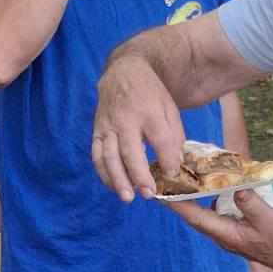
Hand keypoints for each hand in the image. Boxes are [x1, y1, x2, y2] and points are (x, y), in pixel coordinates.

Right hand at [93, 53, 185, 201]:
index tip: (172, 173)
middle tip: (148, 194)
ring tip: (128, 197)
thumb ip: (174, 136)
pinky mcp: (97, 130)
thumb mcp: (170, 109)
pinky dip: (103, 173)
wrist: (123, 74)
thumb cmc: (151, 96)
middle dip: (139, 174)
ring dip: (117, 179)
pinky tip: (114, 187)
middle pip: (130, 150)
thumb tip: (175, 165)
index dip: (166, 157)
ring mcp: (108, 125)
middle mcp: (126, 119)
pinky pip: (97, 155)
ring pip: (109, 155)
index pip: (159, 137)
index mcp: (150, 111)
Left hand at [165, 188, 272, 271]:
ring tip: (179, 184)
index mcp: (225, 234)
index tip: (162, 193)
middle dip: (177, 201)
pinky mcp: (230, 232)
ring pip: (200, 217)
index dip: (178, 205)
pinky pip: (210, 217)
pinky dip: (203, 204)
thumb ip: (250, 202)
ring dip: (189, 202)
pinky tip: (203, 192)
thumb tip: (236, 187)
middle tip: (165, 183)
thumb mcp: (267, 218)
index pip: (195, 217)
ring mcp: (224, 236)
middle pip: (192, 217)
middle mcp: (220, 237)